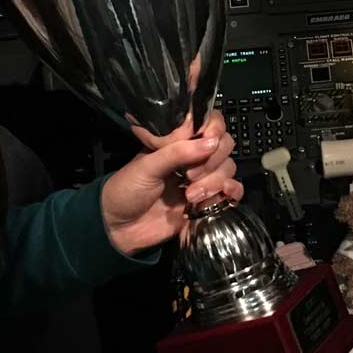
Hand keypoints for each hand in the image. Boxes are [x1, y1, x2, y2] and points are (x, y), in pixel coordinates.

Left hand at [101, 108, 242, 255]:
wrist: (119, 229)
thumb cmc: (126, 191)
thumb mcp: (146, 167)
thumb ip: (177, 153)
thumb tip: (211, 142)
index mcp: (177, 141)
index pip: (208, 123)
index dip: (214, 128)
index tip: (208, 139)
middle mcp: (193, 157)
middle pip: (224, 145)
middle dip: (211, 160)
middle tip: (188, 176)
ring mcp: (203, 179)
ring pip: (229, 168)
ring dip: (214, 181)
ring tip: (190, 196)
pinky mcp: (208, 202)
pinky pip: (233, 192)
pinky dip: (232, 192)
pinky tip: (220, 197)